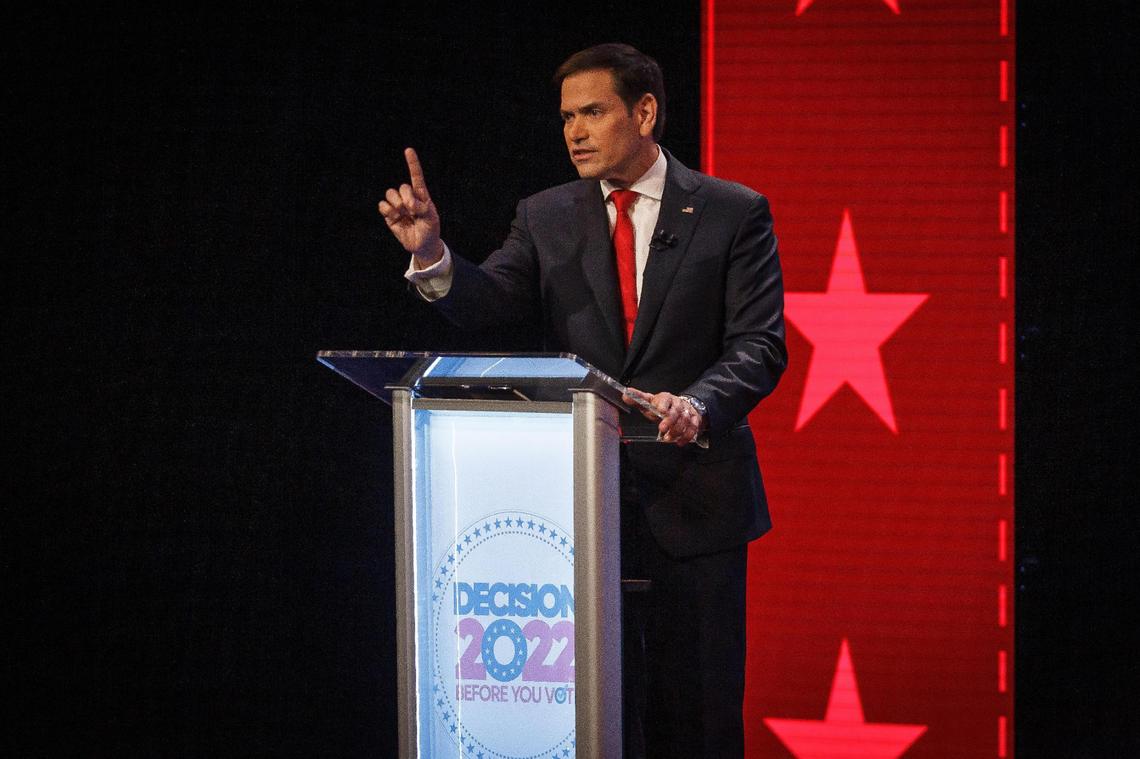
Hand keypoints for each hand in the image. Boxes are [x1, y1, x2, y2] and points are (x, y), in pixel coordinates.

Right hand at [378, 147, 443, 265]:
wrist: (423, 245)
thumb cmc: (430, 230)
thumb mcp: (432, 218)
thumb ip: (422, 208)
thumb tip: (408, 204)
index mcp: (421, 196)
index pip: (416, 177)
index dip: (412, 163)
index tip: (408, 150)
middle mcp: (409, 198)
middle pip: (402, 187)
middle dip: (407, 197)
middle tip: (412, 210)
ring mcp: (398, 206)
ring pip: (390, 193)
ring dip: (396, 203)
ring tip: (403, 214)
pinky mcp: (389, 215)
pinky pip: (382, 205)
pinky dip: (388, 210)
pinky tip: (396, 217)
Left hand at [623, 388, 703, 446]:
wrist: (681, 405)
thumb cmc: (662, 406)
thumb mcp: (649, 402)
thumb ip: (638, 399)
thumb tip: (625, 395)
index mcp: (666, 398)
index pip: (665, 399)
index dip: (663, 405)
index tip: (660, 411)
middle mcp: (677, 403)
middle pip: (676, 411)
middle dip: (669, 421)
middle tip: (662, 429)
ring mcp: (687, 411)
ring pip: (685, 420)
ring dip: (677, 430)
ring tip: (668, 438)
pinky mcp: (694, 419)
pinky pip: (694, 427)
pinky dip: (687, 435)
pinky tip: (680, 442)